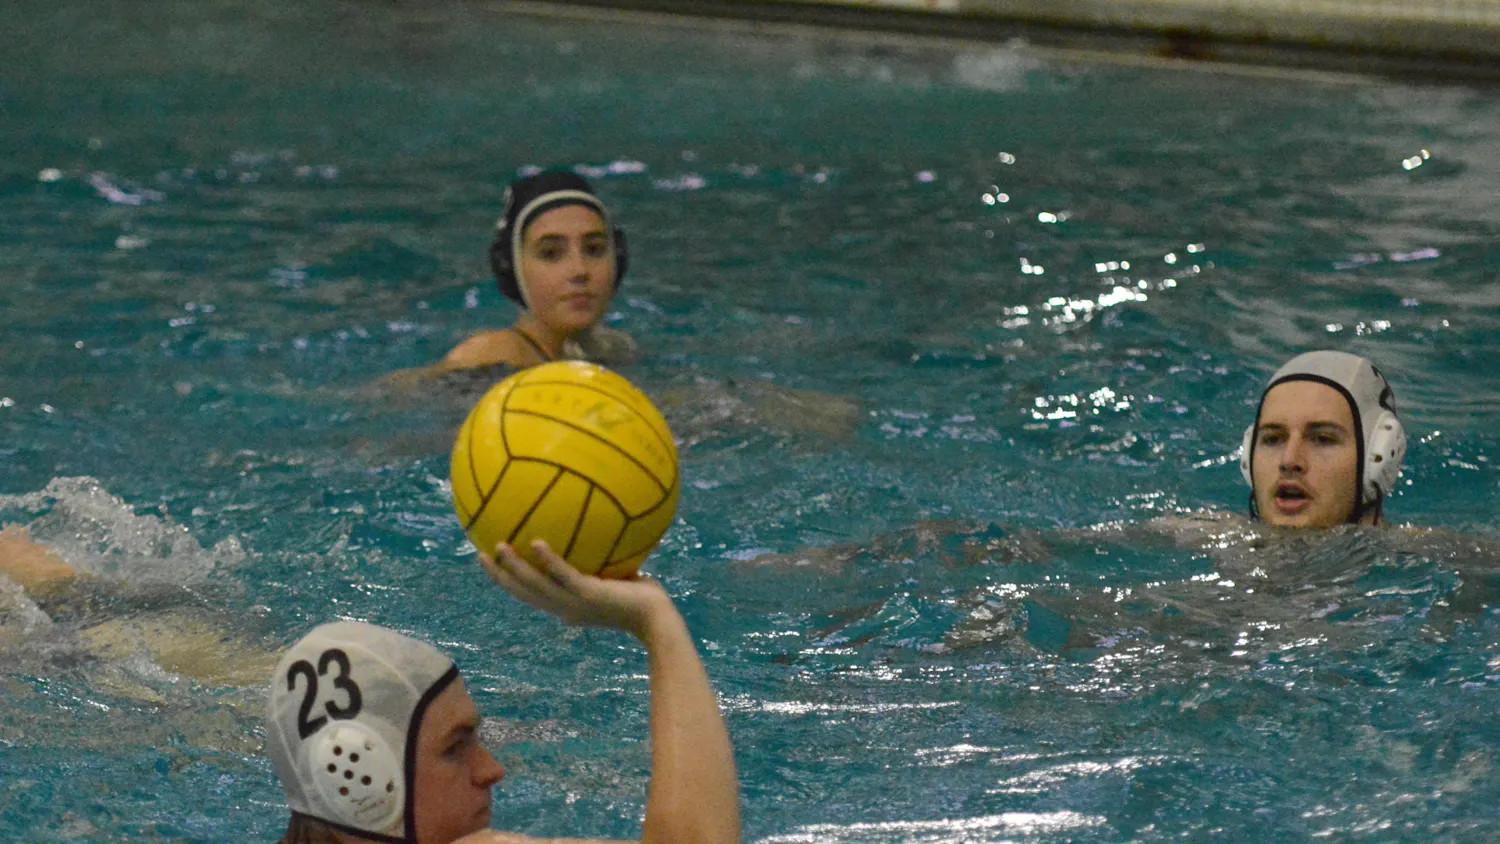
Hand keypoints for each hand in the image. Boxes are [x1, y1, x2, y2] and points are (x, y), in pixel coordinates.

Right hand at [480, 541, 673, 638]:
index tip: (492, 564)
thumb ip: (601, 562)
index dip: (508, 581)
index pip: (530, 595)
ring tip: (497, 547)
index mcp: (566, 607)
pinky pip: (563, 575)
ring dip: (514, 568)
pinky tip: (535, 542)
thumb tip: (598, 531)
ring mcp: (575, 603)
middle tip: (479, 556)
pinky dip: (548, 560)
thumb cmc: (641, 599)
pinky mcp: (589, 594)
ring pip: (535, 586)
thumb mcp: (614, 578)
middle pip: (523, 593)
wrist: (657, 619)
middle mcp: (564, 608)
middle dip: (499, 576)